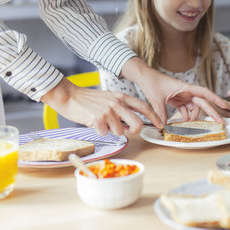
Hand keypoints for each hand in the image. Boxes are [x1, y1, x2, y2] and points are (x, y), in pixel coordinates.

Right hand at [41, 77, 159, 135]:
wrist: (70, 96)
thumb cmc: (90, 100)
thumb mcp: (110, 98)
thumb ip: (122, 108)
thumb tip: (132, 123)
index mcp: (122, 97)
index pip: (144, 107)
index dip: (154, 117)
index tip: (160, 124)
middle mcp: (118, 103)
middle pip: (137, 123)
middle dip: (134, 130)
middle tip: (126, 129)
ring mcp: (109, 111)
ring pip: (120, 131)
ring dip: (112, 131)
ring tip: (103, 122)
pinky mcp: (98, 119)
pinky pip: (106, 133)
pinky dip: (100, 131)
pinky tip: (94, 123)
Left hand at [122, 58, 229, 124]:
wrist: (145, 77)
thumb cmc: (152, 83)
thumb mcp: (156, 99)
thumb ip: (161, 113)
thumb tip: (163, 126)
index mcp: (186, 88)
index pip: (204, 93)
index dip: (215, 99)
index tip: (224, 106)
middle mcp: (187, 92)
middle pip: (204, 103)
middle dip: (215, 111)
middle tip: (224, 121)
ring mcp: (184, 96)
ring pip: (196, 108)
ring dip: (197, 117)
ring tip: (197, 126)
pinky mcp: (179, 100)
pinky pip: (187, 110)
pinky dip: (187, 116)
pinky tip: (184, 123)